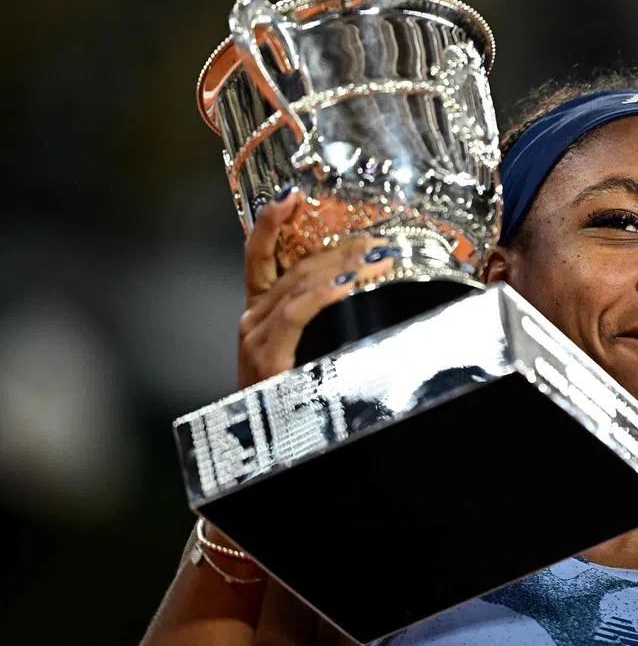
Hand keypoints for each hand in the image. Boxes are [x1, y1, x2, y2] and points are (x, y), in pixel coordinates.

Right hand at [237, 187, 395, 387]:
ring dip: (342, 265)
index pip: (259, 254)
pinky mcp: (265, 356)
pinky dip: (323, 293)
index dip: (271, 221)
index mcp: (260, 311)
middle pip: (294, 265)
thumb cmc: (299, 399)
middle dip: (338, 247)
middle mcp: (252, 317)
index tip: (291, 195)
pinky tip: (347, 283)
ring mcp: (255, 336)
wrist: (275, 450)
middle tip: (377, 238)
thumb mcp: (310, 349)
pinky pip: (296, 313)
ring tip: (377, 255)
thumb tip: (367, 286)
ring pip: (299, 283)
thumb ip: (325, 319)